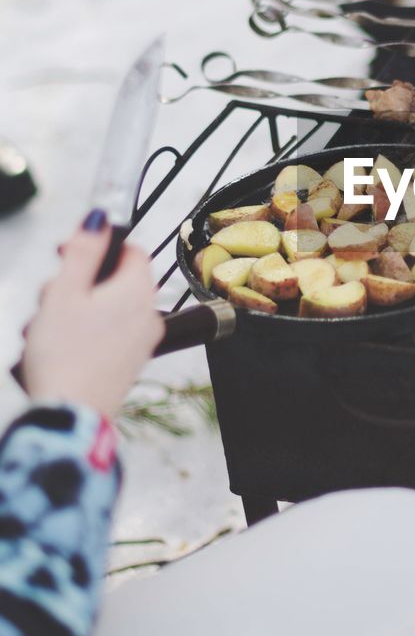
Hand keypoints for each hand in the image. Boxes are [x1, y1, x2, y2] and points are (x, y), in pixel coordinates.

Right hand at [21, 225, 164, 420]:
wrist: (69, 417)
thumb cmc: (64, 356)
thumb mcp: (64, 291)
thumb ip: (83, 251)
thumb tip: (100, 218)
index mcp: (138, 291)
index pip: (131, 250)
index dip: (99, 246)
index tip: (68, 254)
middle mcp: (148, 315)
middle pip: (114, 280)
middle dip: (77, 283)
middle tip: (50, 297)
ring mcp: (140, 343)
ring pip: (105, 309)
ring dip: (73, 311)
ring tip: (45, 329)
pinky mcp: (126, 366)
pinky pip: (104, 336)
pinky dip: (80, 335)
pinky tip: (53, 350)